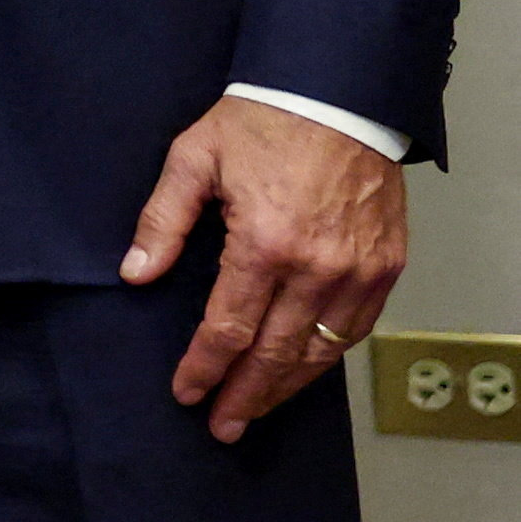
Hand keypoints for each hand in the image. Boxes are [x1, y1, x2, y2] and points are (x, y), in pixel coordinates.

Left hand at [133, 96, 407, 438]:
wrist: (338, 95)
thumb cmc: (262, 121)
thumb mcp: (192, 159)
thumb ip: (163, 222)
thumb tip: (135, 276)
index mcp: (264, 244)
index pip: (228, 327)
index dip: (205, 367)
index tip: (186, 393)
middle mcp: (317, 267)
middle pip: (277, 353)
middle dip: (245, 395)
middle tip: (222, 426)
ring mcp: (358, 271)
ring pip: (322, 350)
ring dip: (287, 387)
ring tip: (257, 410)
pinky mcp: (385, 266)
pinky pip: (357, 328)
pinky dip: (329, 355)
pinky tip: (304, 370)